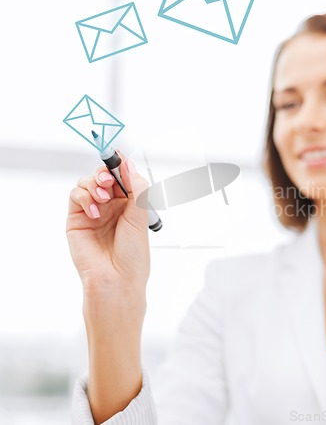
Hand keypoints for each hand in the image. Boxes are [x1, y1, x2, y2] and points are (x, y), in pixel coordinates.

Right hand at [66, 154, 149, 303]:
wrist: (117, 280)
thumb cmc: (133, 255)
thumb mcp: (140, 216)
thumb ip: (136, 188)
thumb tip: (128, 164)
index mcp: (130, 204)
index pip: (123, 176)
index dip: (120, 164)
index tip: (118, 154)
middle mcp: (111, 205)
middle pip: (104, 175)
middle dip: (105, 172)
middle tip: (108, 179)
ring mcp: (93, 211)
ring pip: (87, 182)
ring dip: (94, 184)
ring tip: (103, 198)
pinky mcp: (77, 218)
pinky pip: (76, 195)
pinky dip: (84, 197)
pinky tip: (95, 212)